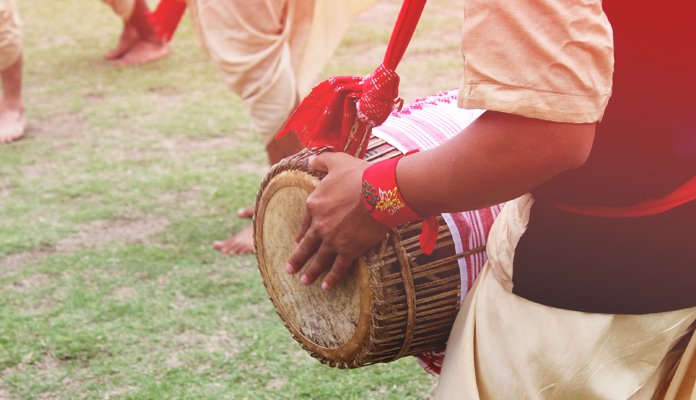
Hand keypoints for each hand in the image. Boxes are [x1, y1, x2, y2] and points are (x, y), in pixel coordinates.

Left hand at [286, 152, 389, 290]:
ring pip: (319, 259)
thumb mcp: (337, 161)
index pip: (305, 224)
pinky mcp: (350, 249)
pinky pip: (338, 268)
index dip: (300, 235)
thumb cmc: (359, 174)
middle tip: (289, 270)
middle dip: (297, 259)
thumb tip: (310, 159)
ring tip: (304, 281)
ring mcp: (333, 240)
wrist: (379, 191)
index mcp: (314, 205)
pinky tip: (326, 287)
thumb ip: (322, 161)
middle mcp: (320, 225)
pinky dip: (332, 278)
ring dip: (310, 272)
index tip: (295, 243)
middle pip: (306, 245)